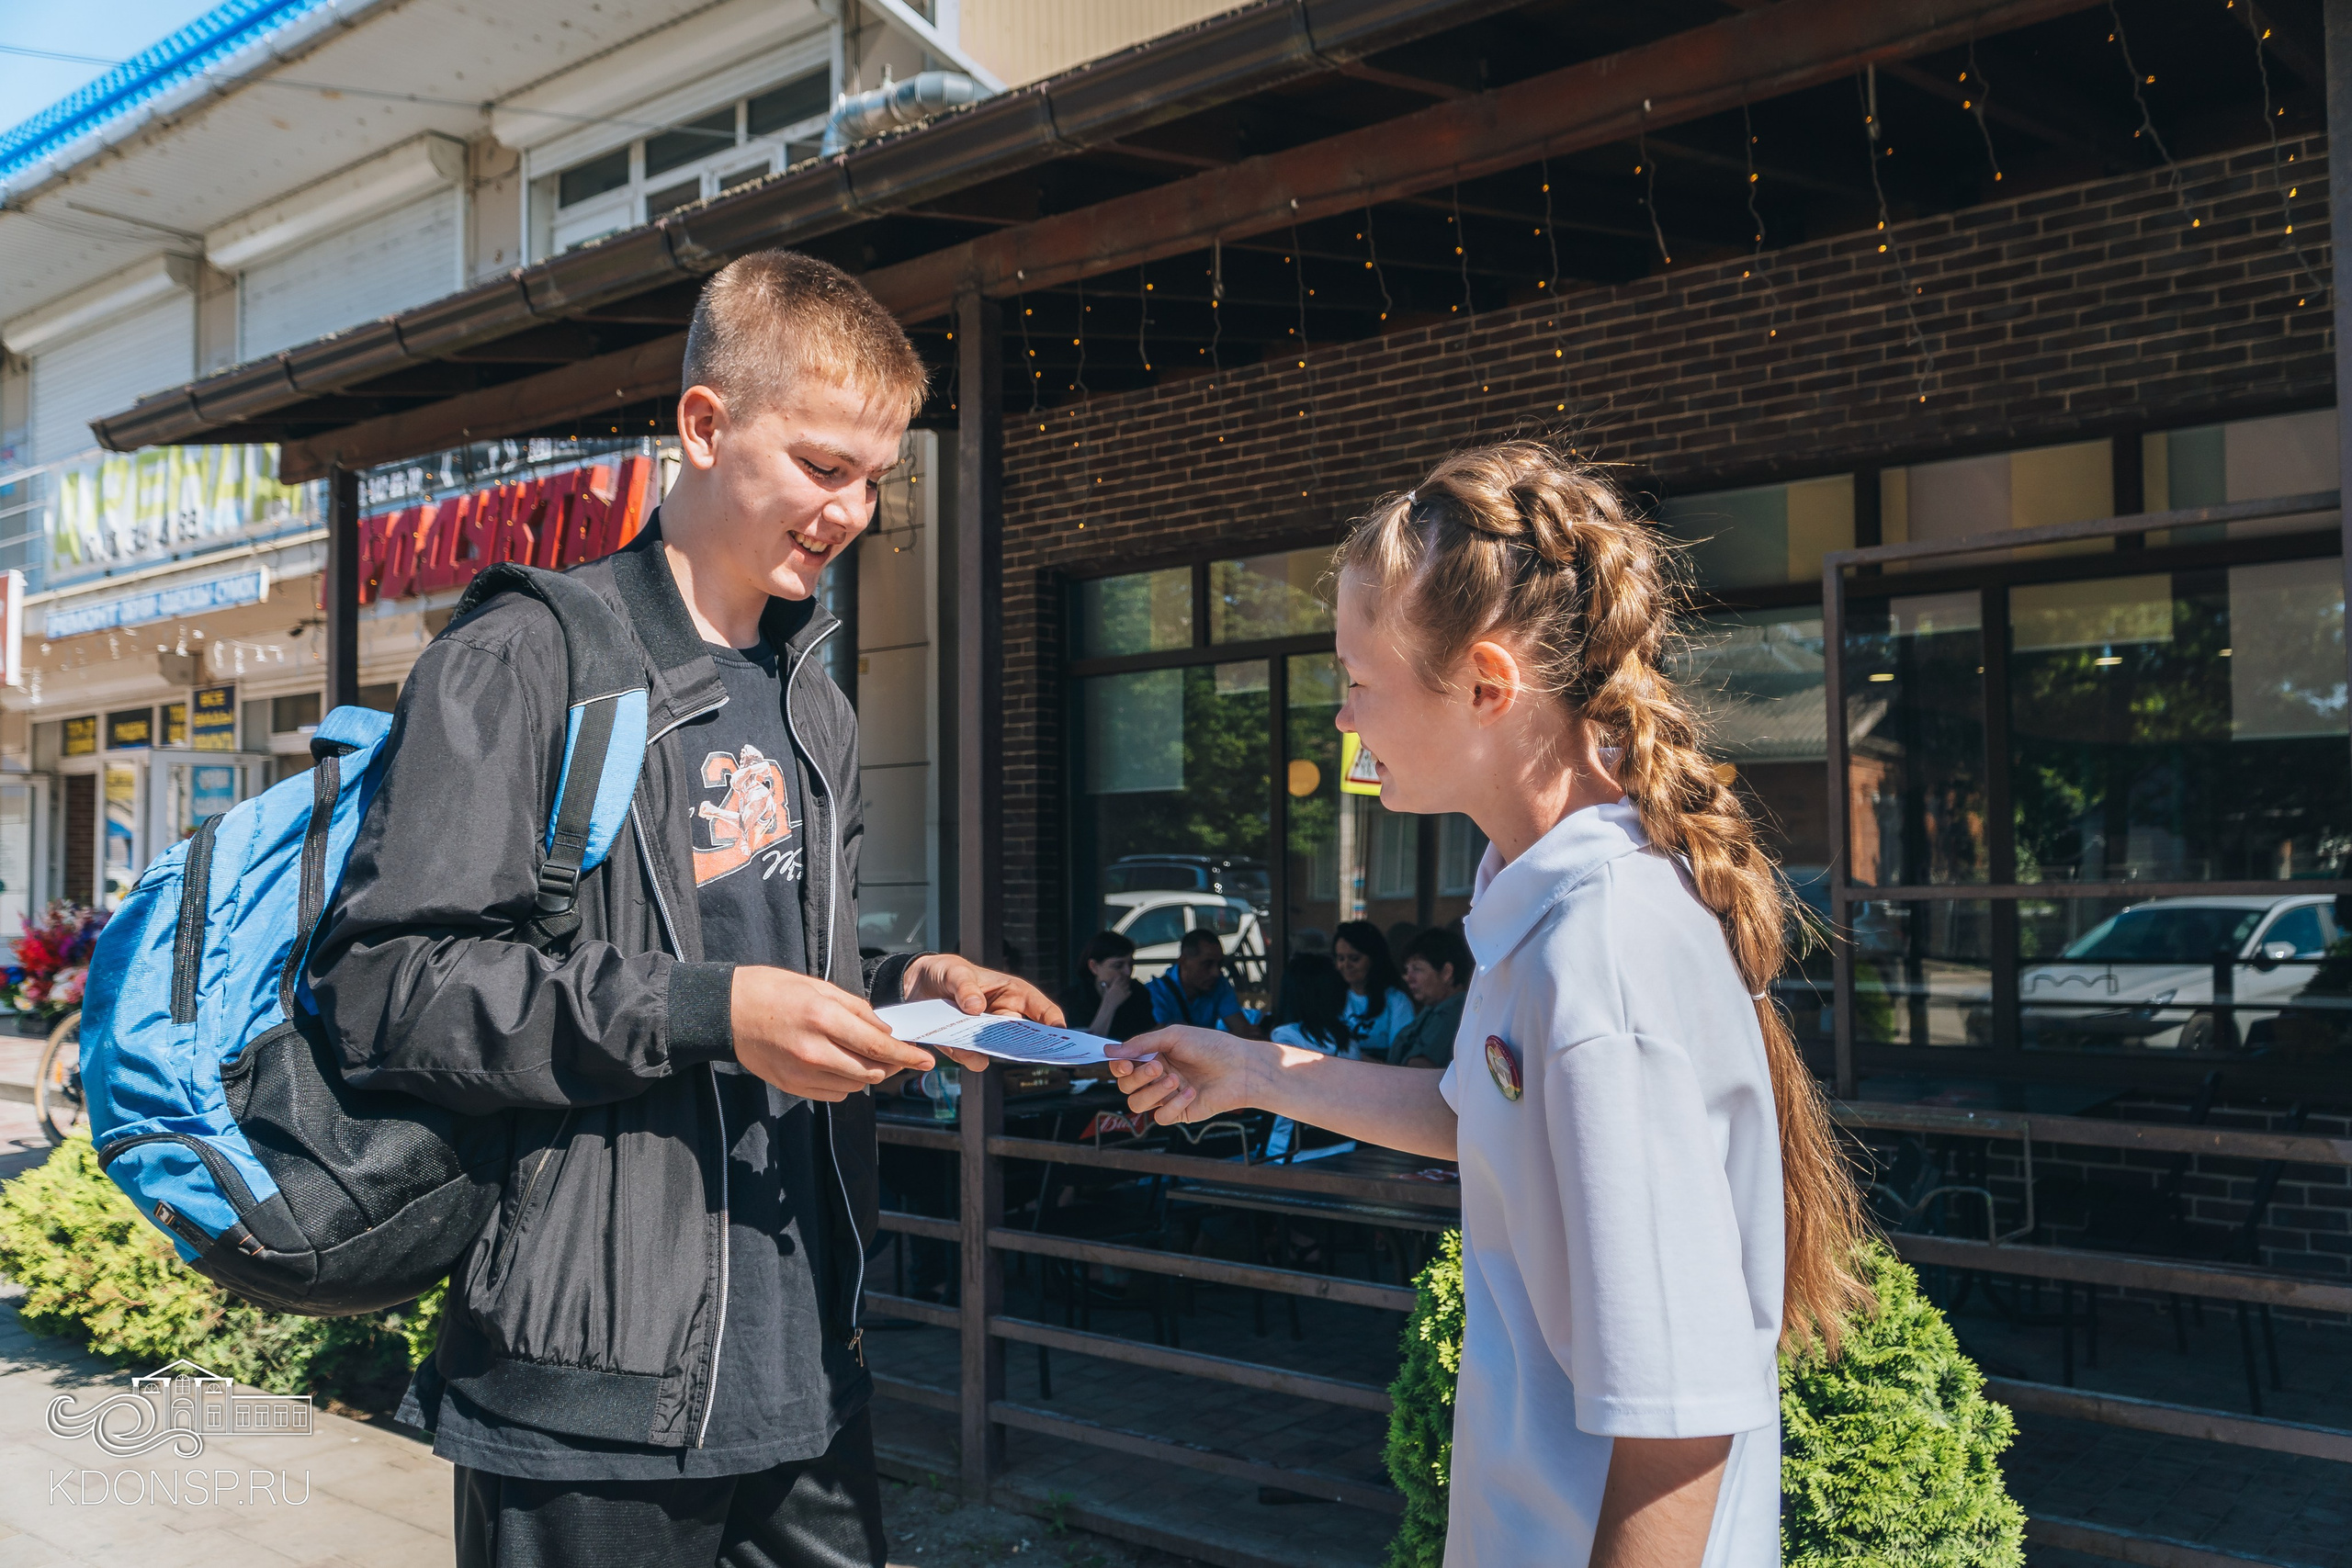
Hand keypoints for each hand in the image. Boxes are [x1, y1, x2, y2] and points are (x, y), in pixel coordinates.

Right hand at [731, 967, 933, 1100]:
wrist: (727, 1011)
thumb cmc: (774, 991)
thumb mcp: (819, 987)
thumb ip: (857, 1010)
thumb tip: (885, 1032)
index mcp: (823, 1019)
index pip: (877, 1046)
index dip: (907, 1055)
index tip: (926, 1060)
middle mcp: (814, 1051)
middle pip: (869, 1071)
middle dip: (892, 1066)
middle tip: (900, 1056)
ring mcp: (801, 1073)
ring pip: (854, 1085)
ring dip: (868, 1074)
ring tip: (867, 1057)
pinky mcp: (791, 1086)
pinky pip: (832, 1093)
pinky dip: (846, 1083)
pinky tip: (841, 1065)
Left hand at [901, 953, 1063, 1071]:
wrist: (915, 986)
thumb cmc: (945, 972)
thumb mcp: (955, 971)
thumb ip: (965, 986)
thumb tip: (976, 1007)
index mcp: (1011, 993)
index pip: (1039, 1007)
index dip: (1051, 1019)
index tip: (1058, 1031)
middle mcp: (1002, 1016)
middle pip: (1022, 1036)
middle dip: (1023, 1045)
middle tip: (1016, 1048)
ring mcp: (984, 1034)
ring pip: (995, 1051)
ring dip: (984, 1051)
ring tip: (971, 1047)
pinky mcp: (965, 1046)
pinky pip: (970, 1057)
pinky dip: (961, 1054)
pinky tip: (951, 1045)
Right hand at [1102, 976, 1131, 1007]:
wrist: (1109, 1005)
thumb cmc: (1106, 998)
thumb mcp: (1106, 991)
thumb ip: (1106, 987)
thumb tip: (1104, 984)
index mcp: (1114, 984)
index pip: (1119, 977)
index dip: (1120, 978)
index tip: (1120, 980)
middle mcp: (1119, 987)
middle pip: (1125, 980)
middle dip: (1125, 982)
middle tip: (1123, 985)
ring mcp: (1123, 991)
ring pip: (1128, 986)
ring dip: (1127, 987)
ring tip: (1125, 990)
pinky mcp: (1125, 996)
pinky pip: (1130, 992)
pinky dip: (1129, 992)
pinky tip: (1126, 994)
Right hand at [1106, 1026, 1267, 1124]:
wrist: (1242, 1067)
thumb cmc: (1212, 1046)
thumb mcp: (1174, 1036)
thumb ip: (1141, 1044)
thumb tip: (1109, 1050)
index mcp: (1153, 1056)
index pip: (1123, 1065)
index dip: (1118, 1066)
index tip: (1124, 1063)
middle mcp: (1157, 1077)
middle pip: (1126, 1086)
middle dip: (1138, 1077)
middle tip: (1159, 1067)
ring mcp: (1167, 1096)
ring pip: (1137, 1104)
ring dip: (1152, 1092)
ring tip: (1175, 1080)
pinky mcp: (1180, 1113)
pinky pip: (1160, 1117)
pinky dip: (1171, 1105)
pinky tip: (1190, 1093)